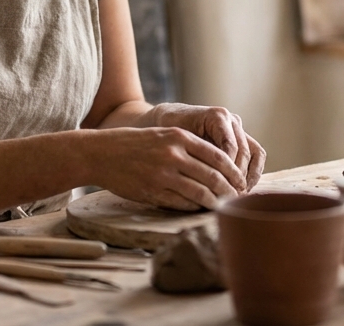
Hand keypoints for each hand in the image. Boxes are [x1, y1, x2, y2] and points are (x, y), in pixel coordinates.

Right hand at [86, 127, 247, 210]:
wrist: (102, 154)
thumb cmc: (135, 144)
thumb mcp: (164, 135)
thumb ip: (189, 145)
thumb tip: (220, 163)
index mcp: (179, 137)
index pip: (218, 156)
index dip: (234, 171)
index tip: (241, 181)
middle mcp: (174, 155)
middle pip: (214, 176)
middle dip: (231, 190)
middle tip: (239, 198)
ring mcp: (163, 175)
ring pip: (201, 193)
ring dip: (216, 202)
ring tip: (225, 207)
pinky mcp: (153, 192)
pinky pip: (183, 203)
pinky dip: (196, 207)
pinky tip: (202, 209)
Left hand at [151, 103, 266, 190]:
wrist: (171, 118)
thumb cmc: (170, 130)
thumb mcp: (178, 141)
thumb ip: (193, 154)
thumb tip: (208, 182)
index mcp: (217, 116)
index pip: (230, 147)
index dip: (227, 171)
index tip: (220, 190)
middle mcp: (231, 120)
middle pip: (244, 152)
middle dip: (238, 176)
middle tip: (231, 196)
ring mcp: (239, 128)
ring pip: (255, 153)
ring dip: (249, 176)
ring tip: (239, 194)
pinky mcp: (242, 138)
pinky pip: (256, 155)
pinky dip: (253, 172)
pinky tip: (243, 188)